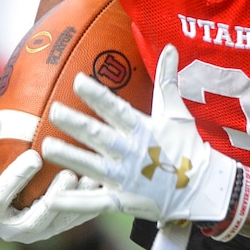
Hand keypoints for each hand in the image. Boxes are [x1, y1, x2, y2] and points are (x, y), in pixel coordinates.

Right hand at [0, 106, 100, 242]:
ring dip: (77, 201)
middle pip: (35, 218)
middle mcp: (12, 229)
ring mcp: (37, 233)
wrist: (6, 205)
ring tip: (90, 179)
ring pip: (60, 222)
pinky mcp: (56, 230)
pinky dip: (89, 205)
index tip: (35, 157)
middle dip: (54, 197)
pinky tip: (102, 187)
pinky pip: (75, 220)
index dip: (17, 178)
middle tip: (68, 174)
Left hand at [42, 44, 239, 225]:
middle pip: (100, 136)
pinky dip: (75, 201)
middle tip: (54, 111)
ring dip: (70, 157)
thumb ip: (167, 81)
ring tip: (46, 146)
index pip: (117, 109)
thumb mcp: (176, 113)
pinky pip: (95, 201)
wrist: (203, 189)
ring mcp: (127, 178)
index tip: (77, 81)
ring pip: (93, 166)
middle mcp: (133, 152)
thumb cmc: (187, 147)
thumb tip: (171, 48)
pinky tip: (52, 199)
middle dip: (76, 123)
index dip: (98, 96)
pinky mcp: (124, 200)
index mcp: (144, 129)